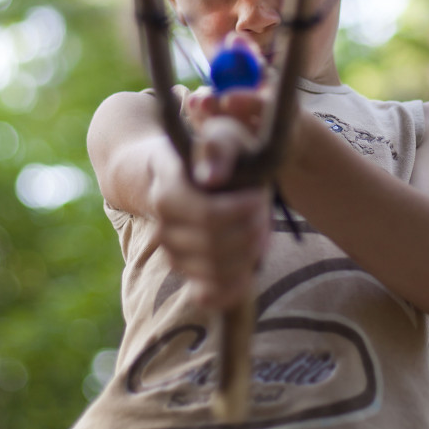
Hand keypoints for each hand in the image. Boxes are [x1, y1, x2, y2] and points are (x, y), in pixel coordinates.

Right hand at [149, 115, 270, 309]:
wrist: (188, 172)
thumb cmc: (214, 151)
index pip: (208, 214)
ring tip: (261, 232)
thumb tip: (211, 177)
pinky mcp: (184, 269)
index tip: (260, 195)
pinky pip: (206, 293)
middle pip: (215, 245)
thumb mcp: (222, 134)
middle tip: (265, 214)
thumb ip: (220, 147)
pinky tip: (249, 274)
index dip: (243, 211)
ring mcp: (171, 250)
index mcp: (168, 189)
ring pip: (214, 271)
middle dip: (251, 232)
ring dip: (249, 256)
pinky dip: (231, 289)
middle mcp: (163, 224)